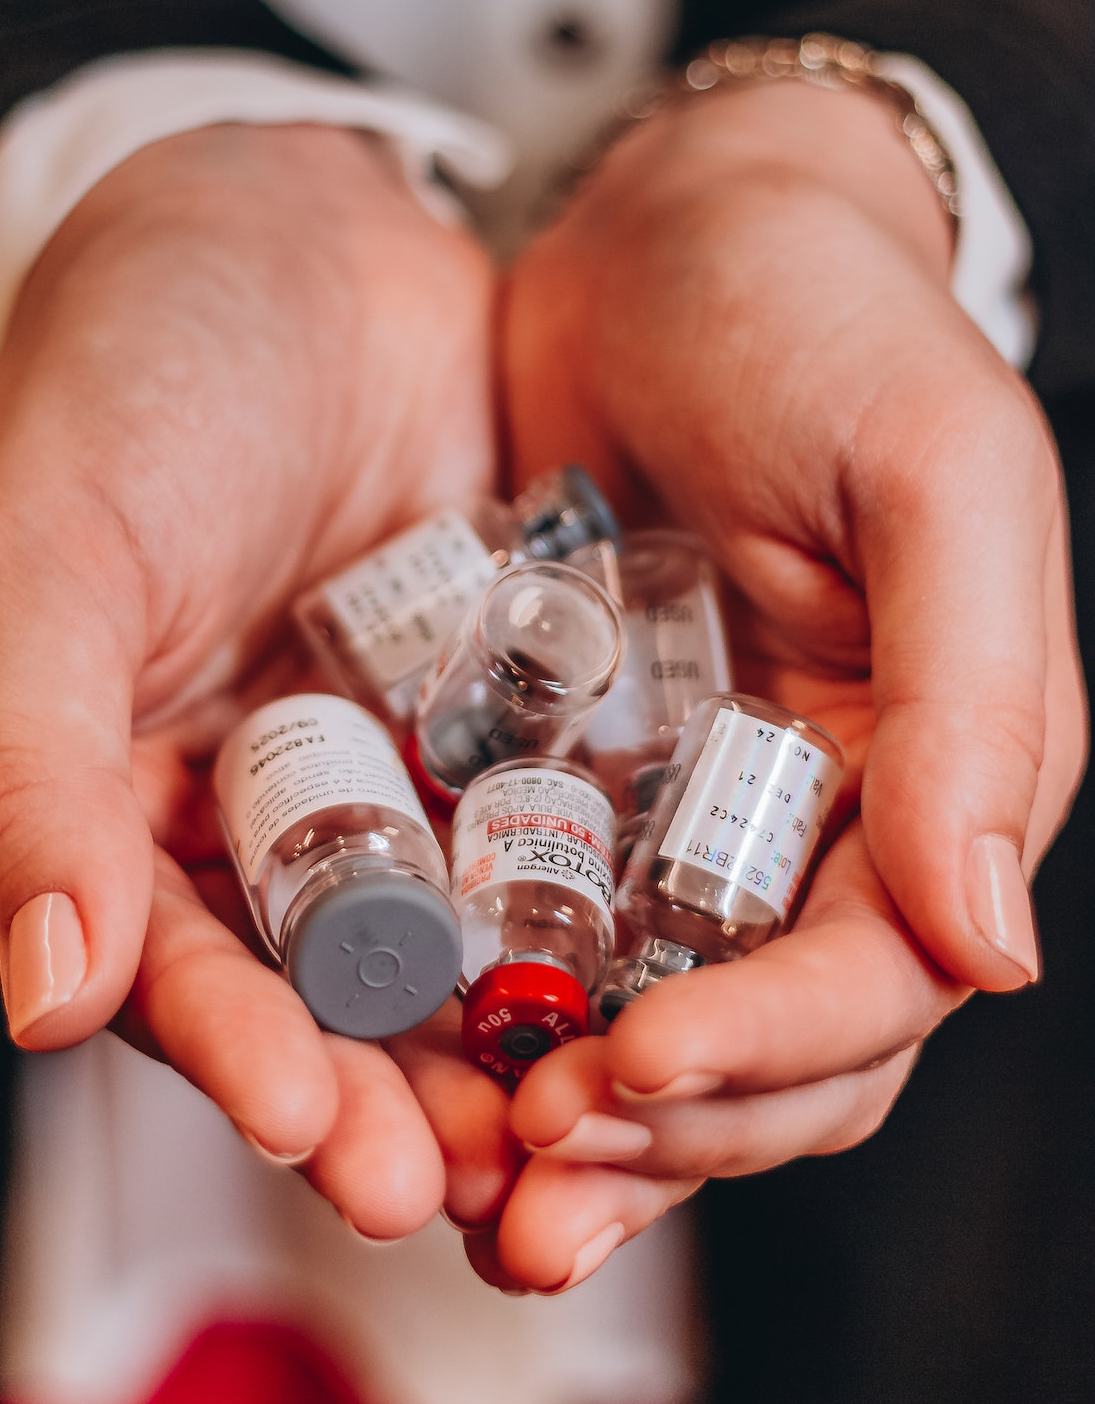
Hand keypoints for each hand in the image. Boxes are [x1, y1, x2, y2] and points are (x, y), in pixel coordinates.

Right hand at [0, 121, 498, 1238]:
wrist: (300, 235)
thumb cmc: (128, 372)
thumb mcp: (44, 557)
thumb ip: (29, 774)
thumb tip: (45, 998)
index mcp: (85, 800)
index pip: (154, 968)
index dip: (233, 1055)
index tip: (315, 1127)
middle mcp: (223, 815)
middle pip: (304, 993)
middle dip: (381, 1092)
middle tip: (470, 1176)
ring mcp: (358, 776)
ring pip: (427, 945)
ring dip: (488, 1040)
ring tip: (566, 1120)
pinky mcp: (470, 728)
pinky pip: (521, 842)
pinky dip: (568, 916)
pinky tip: (633, 976)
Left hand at [481, 78, 1086, 1289]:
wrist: (676, 239)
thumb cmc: (823, 323)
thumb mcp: (933, 477)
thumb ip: (975, 703)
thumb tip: (991, 941)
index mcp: (942, 771)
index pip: (878, 975)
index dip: (765, 1050)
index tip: (629, 1070)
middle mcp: (829, 819)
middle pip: (772, 1046)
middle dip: (664, 1132)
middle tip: (533, 1183)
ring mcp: (704, 811)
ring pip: (663, 1021)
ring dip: (582, 1127)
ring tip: (482, 1189)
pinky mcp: (590, 777)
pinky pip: (555, 929)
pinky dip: (509, 1016)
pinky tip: (437, 1070)